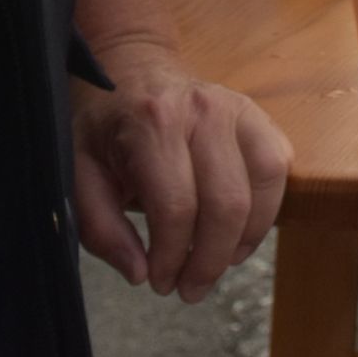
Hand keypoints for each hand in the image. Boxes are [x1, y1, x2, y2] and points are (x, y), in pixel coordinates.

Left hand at [71, 43, 290, 300]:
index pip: (177, 208)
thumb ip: (101, 228)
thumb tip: (140, 273)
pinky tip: (239, 230)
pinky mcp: (256, 114)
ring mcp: (235, 108)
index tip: (158, 282)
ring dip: (245, 239)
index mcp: (153, 124)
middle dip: (210, 261)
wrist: (131, 67)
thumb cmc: (103, 125)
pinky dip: (267, 208)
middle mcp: (201, 111)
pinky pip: (278, 166)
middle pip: (226, 203)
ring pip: (263, 185)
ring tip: (218, 263)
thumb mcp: (79, 173)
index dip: (172, 258)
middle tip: (190, 288)